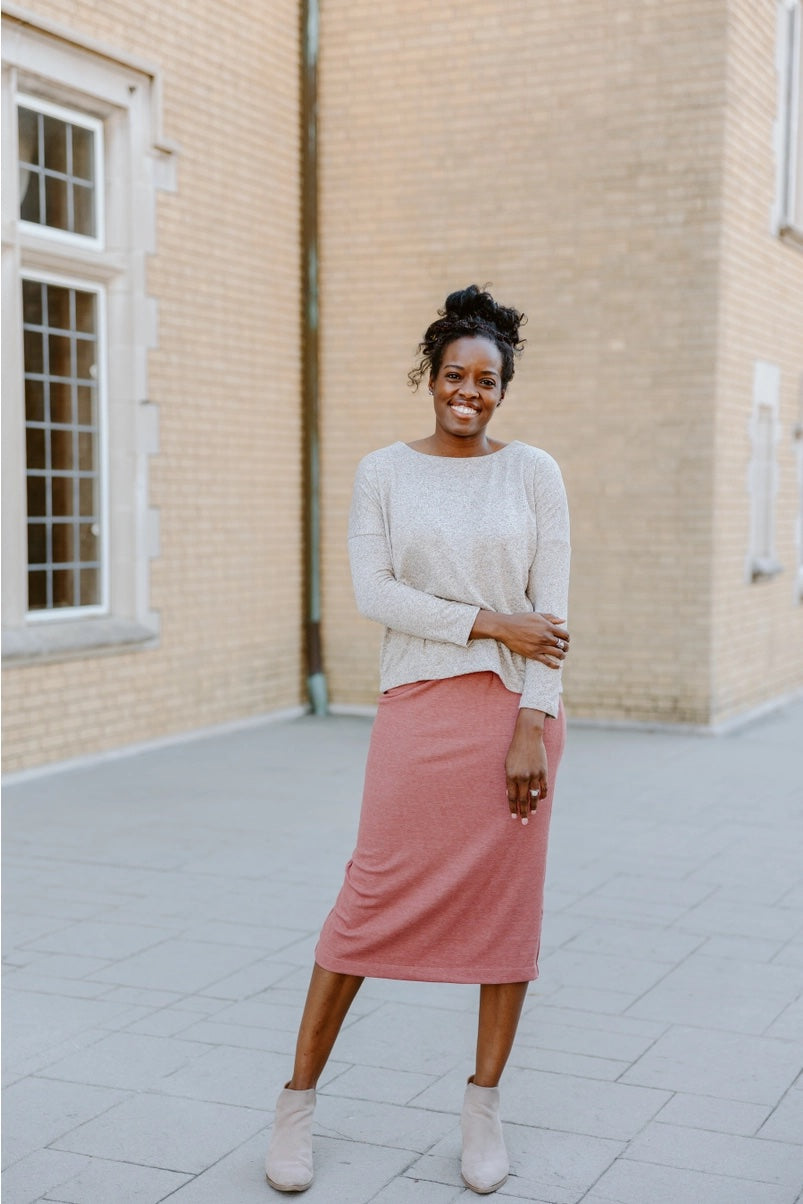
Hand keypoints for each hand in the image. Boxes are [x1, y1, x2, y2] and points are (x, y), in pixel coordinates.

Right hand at [496, 612, 569, 666]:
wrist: (506, 628)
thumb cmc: (520, 619)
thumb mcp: (536, 615)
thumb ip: (550, 617)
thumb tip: (563, 620)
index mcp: (547, 627)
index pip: (564, 634)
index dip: (567, 638)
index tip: (566, 639)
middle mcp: (546, 637)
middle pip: (563, 645)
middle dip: (566, 647)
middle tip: (565, 648)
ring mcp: (540, 646)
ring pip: (557, 654)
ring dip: (562, 656)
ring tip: (562, 656)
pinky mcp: (533, 654)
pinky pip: (547, 662)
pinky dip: (554, 665)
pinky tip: (557, 666)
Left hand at [505, 710, 547, 824]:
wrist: (528, 737)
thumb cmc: (515, 750)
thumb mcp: (507, 764)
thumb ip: (509, 780)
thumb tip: (510, 794)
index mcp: (511, 775)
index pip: (512, 797)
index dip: (513, 808)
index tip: (513, 816)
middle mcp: (523, 777)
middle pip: (523, 799)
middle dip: (523, 812)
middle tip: (524, 821)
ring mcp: (534, 775)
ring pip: (534, 796)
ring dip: (534, 806)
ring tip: (533, 813)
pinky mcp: (543, 772)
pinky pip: (544, 788)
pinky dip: (542, 795)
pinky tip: (540, 800)